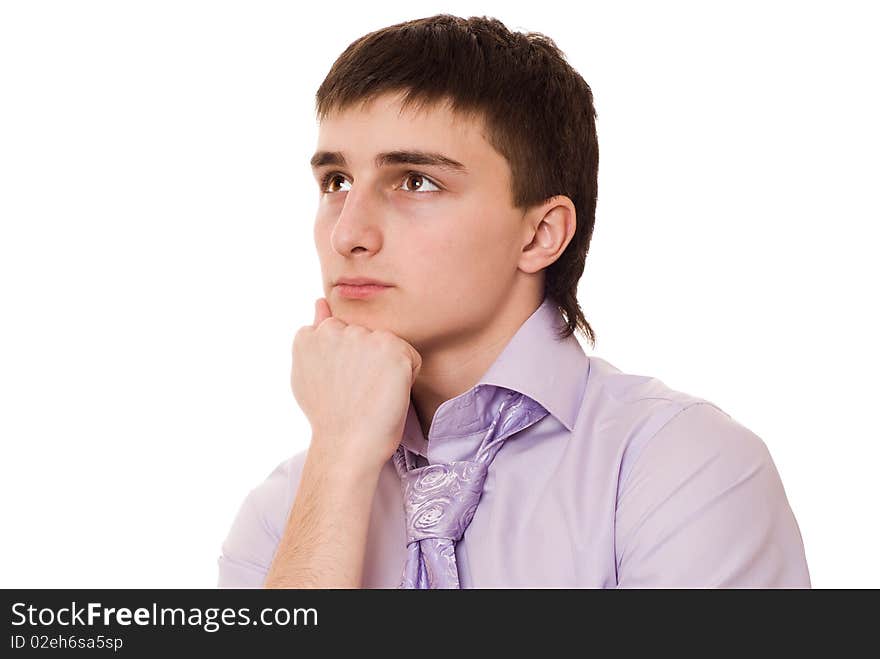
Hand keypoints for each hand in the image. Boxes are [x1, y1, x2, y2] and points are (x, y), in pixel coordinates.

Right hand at [290, 298, 421, 472]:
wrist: (347, 446)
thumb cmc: (330, 416)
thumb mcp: (309, 372)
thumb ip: (315, 334)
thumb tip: (321, 302)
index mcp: (311, 335)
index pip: (343, 332)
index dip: (348, 361)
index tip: (342, 384)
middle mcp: (336, 329)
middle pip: (367, 335)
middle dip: (369, 358)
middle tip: (357, 390)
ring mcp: (365, 338)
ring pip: (390, 344)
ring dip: (389, 366)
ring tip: (371, 393)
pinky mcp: (393, 350)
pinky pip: (411, 359)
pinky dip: (407, 378)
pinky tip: (389, 394)